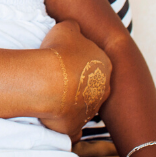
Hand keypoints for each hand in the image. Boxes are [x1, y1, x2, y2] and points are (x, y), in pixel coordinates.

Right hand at [38, 20, 111, 141]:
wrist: (49, 81)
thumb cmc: (60, 51)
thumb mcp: (67, 27)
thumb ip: (74, 28)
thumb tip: (73, 30)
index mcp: (105, 65)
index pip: (97, 62)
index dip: (81, 60)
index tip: (67, 58)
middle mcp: (103, 90)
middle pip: (94, 86)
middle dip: (81, 83)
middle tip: (61, 77)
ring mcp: (90, 111)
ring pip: (84, 107)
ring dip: (72, 102)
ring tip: (52, 93)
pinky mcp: (74, 127)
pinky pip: (72, 129)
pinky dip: (66, 125)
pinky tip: (55, 119)